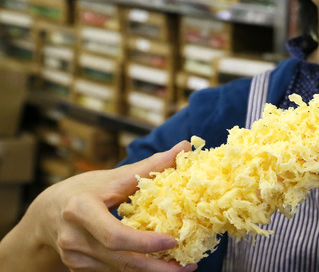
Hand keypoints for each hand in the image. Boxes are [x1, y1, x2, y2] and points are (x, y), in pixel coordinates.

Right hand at [12, 141, 195, 271]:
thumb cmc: (82, 189)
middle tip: (188, 266)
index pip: (115, 236)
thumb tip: (183, 146)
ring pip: (120, 271)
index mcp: (81, 210)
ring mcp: (75, 258)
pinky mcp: (79, 269)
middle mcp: (74, 238)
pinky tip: (158, 265)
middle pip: (121, 260)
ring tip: (181, 266)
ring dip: (151, 271)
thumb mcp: (112, 177)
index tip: (174, 241)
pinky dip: (138, 270)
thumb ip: (149, 166)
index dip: (145, 243)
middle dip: (156, 267)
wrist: (45, 214)